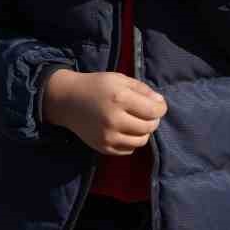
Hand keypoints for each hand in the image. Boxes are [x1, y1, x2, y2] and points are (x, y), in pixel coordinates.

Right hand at [42, 70, 166, 154]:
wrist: (68, 101)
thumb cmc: (96, 86)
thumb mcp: (120, 79)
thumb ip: (142, 90)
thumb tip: (160, 103)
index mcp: (120, 98)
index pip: (154, 111)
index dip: (160, 108)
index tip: (157, 104)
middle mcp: (114, 120)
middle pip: (149, 127)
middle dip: (152, 119)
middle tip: (146, 112)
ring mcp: (108, 136)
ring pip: (141, 141)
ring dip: (143, 132)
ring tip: (135, 122)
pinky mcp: (103, 148)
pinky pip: (128, 150)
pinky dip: (131, 141)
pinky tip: (124, 130)